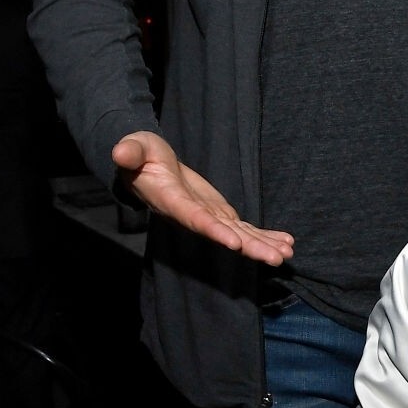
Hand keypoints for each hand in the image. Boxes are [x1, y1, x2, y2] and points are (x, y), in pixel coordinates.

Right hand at [112, 131, 294, 265]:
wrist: (148, 166)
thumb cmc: (140, 156)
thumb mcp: (134, 148)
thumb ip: (130, 152)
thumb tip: (120, 152)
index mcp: (172, 201)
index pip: (194, 218)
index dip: (214, 231)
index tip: (235, 242)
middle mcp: (192, 216)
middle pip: (223, 234)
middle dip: (250, 247)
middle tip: (275, 258)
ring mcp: (207, 217)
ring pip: (237, 235)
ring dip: (262, 245)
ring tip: (286, 253)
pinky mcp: (218, 214)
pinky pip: (243, 228)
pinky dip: (264, 236)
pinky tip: (285, 243)